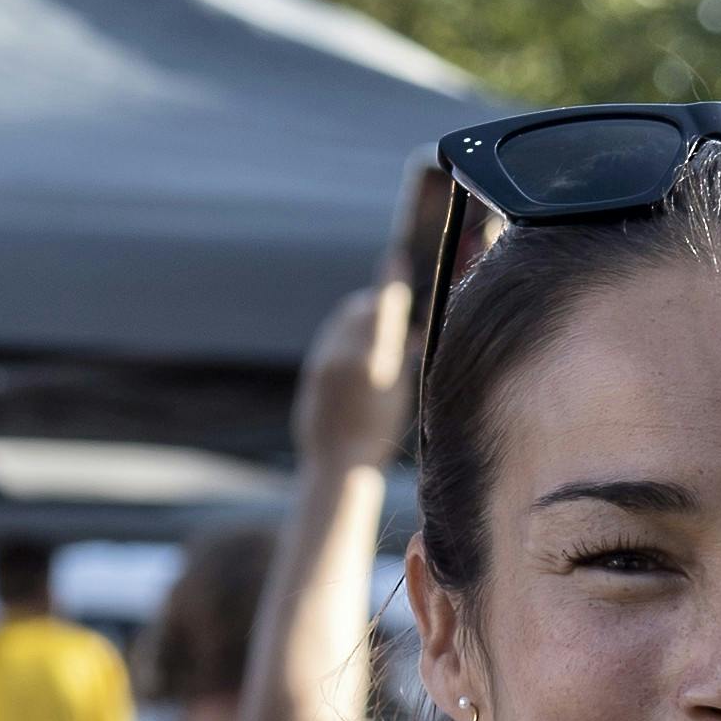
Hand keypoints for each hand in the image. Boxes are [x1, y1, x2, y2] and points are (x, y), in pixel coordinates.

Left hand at [290, 286, 412, 474]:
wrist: (337, 464)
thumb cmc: (379, 433)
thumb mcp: (400, 393)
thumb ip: (399, 356)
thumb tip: (407, 331)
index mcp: (372, 360)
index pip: (384, 306)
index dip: (392, 280)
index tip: (396, 256)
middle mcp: (342, 354)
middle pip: (360, 310)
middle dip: (378, 303)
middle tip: (399, 313)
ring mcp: (323, 362)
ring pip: (344, 324)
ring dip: (362, 319)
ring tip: (381, 339)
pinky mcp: (313, 373)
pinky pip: (333, 341)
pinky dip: (348, 338)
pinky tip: (360, 358)